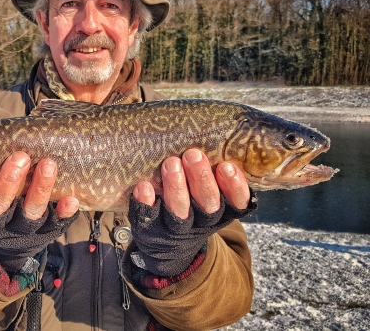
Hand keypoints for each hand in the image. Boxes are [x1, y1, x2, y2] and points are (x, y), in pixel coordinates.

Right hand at [0, 152, 79, 271]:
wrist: (10, 242)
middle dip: (9, 182)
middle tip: (20, 158)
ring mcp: (22, 230)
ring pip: (30, 212)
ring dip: (40, 189)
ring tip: (48, 165)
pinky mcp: (45, 232)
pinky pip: (56, 224)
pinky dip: (63, 212)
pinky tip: (71, 200)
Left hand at [129, 149, 255, 276]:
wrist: (168, 247)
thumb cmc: (193, 205)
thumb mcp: (210, 194)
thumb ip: (214, 173)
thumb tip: (215, 134)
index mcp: (223, 211)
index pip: (238, 202)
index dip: (234, 186)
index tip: (227, 166)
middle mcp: (203, 221)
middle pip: (208, 203)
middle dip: (202, 178)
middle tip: (193, 155)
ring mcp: (177, 228)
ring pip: (179, 210)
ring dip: (176, 187)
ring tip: (171, 163)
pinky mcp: (152, 230)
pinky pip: (147, 218)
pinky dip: (145, 202)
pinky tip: (143, 186)